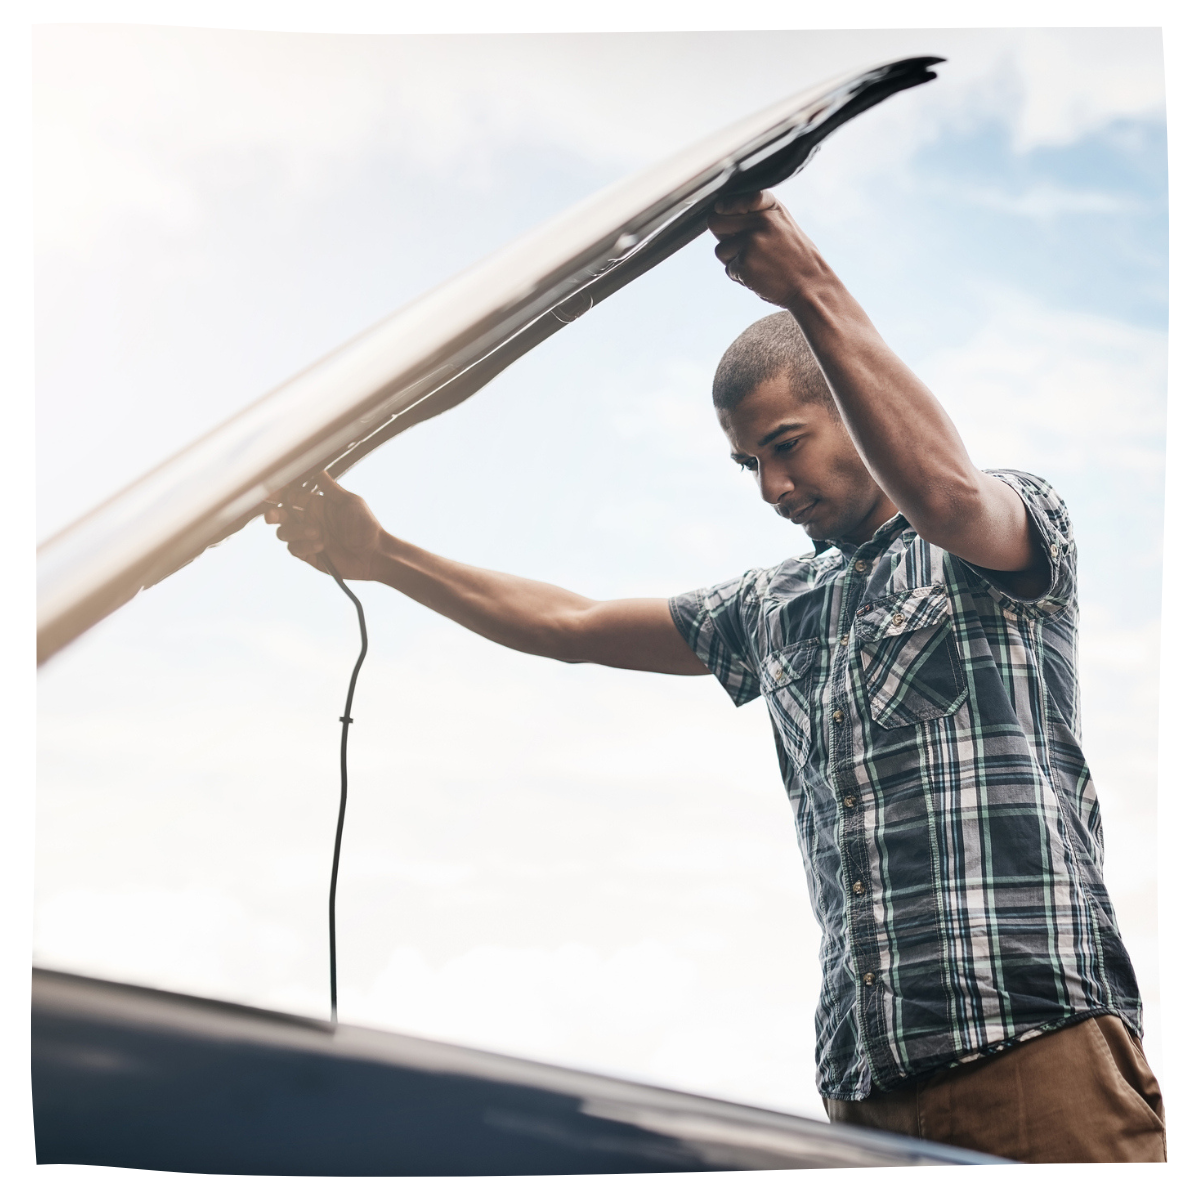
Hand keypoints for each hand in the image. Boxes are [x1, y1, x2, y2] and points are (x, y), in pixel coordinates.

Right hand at [264, 471, 385, 581]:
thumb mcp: (349, 502)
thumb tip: (317, 469)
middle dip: (274, 514)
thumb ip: (330, 488)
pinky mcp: (309, 555)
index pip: (291, 497)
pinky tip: (320, 545)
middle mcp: (310, 520)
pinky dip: (304, 545)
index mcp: (317, 505)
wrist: (374, 554)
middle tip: (273, 516)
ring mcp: (308, 538)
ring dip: (296, 531)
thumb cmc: (366, 526)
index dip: (277, 494)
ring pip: (284, 533)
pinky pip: (295, 549)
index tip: (267, 492)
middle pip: (281, 516)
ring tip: (316, 532)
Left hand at [708, 190, 817, 307]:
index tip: (725, 211)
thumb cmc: (793, 257)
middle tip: (741, 247)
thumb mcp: (781, 224)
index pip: (732, 198)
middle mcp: (761, 220)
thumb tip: (718, 212)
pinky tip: (760, 276)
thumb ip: (755, 214)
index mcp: (770, 207)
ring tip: (758, 264)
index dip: (726, 208)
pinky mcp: (746, 262)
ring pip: (720, 250)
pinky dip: (740, 276)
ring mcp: (752, 241)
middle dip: (722, 237)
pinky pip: (729, 269)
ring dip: (733, 260)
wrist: (811, 285)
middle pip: (714, 222)